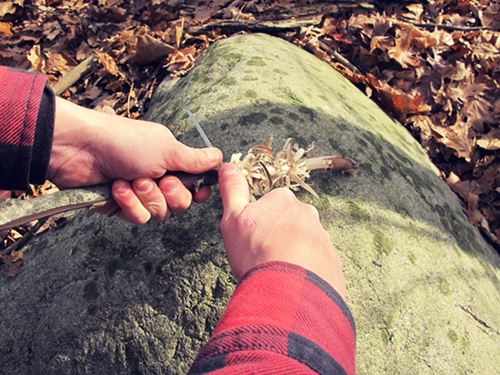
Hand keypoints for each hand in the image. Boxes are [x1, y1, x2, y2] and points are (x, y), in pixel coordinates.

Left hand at [49, 98, 221, 223]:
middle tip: (161, 180)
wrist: (80, 149)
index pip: (195, 185)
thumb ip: (194, 160)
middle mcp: (157, 177)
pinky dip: (129, 204)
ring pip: (160, 213)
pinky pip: (138, 218)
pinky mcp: (120, 206)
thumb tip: (219, 156)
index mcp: (171, 161)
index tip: (200, 190)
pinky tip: (117, 189)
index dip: (199, 191)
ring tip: (131, 179)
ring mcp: (139, 193)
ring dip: (147, 197)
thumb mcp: (166, 149)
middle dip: (172, 194)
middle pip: (181, 204)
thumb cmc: (125, 142)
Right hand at [218, 163, 346, 297]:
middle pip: (289, 223)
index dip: (258, 223)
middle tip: (264, 257)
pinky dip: (306, 272)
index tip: (253, 238)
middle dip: (278, 236)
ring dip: (293, 254)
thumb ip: (233, 190)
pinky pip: (317, 264)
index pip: (270, 204)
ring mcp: (323, 238)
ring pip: (304, 243)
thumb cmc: (257, 253)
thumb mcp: (234, 219)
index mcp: (284, 200)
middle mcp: (308, 215)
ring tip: (278, 273)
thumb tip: (229, 167)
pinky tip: (293, 283)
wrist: (289, 292)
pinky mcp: (332, 262)